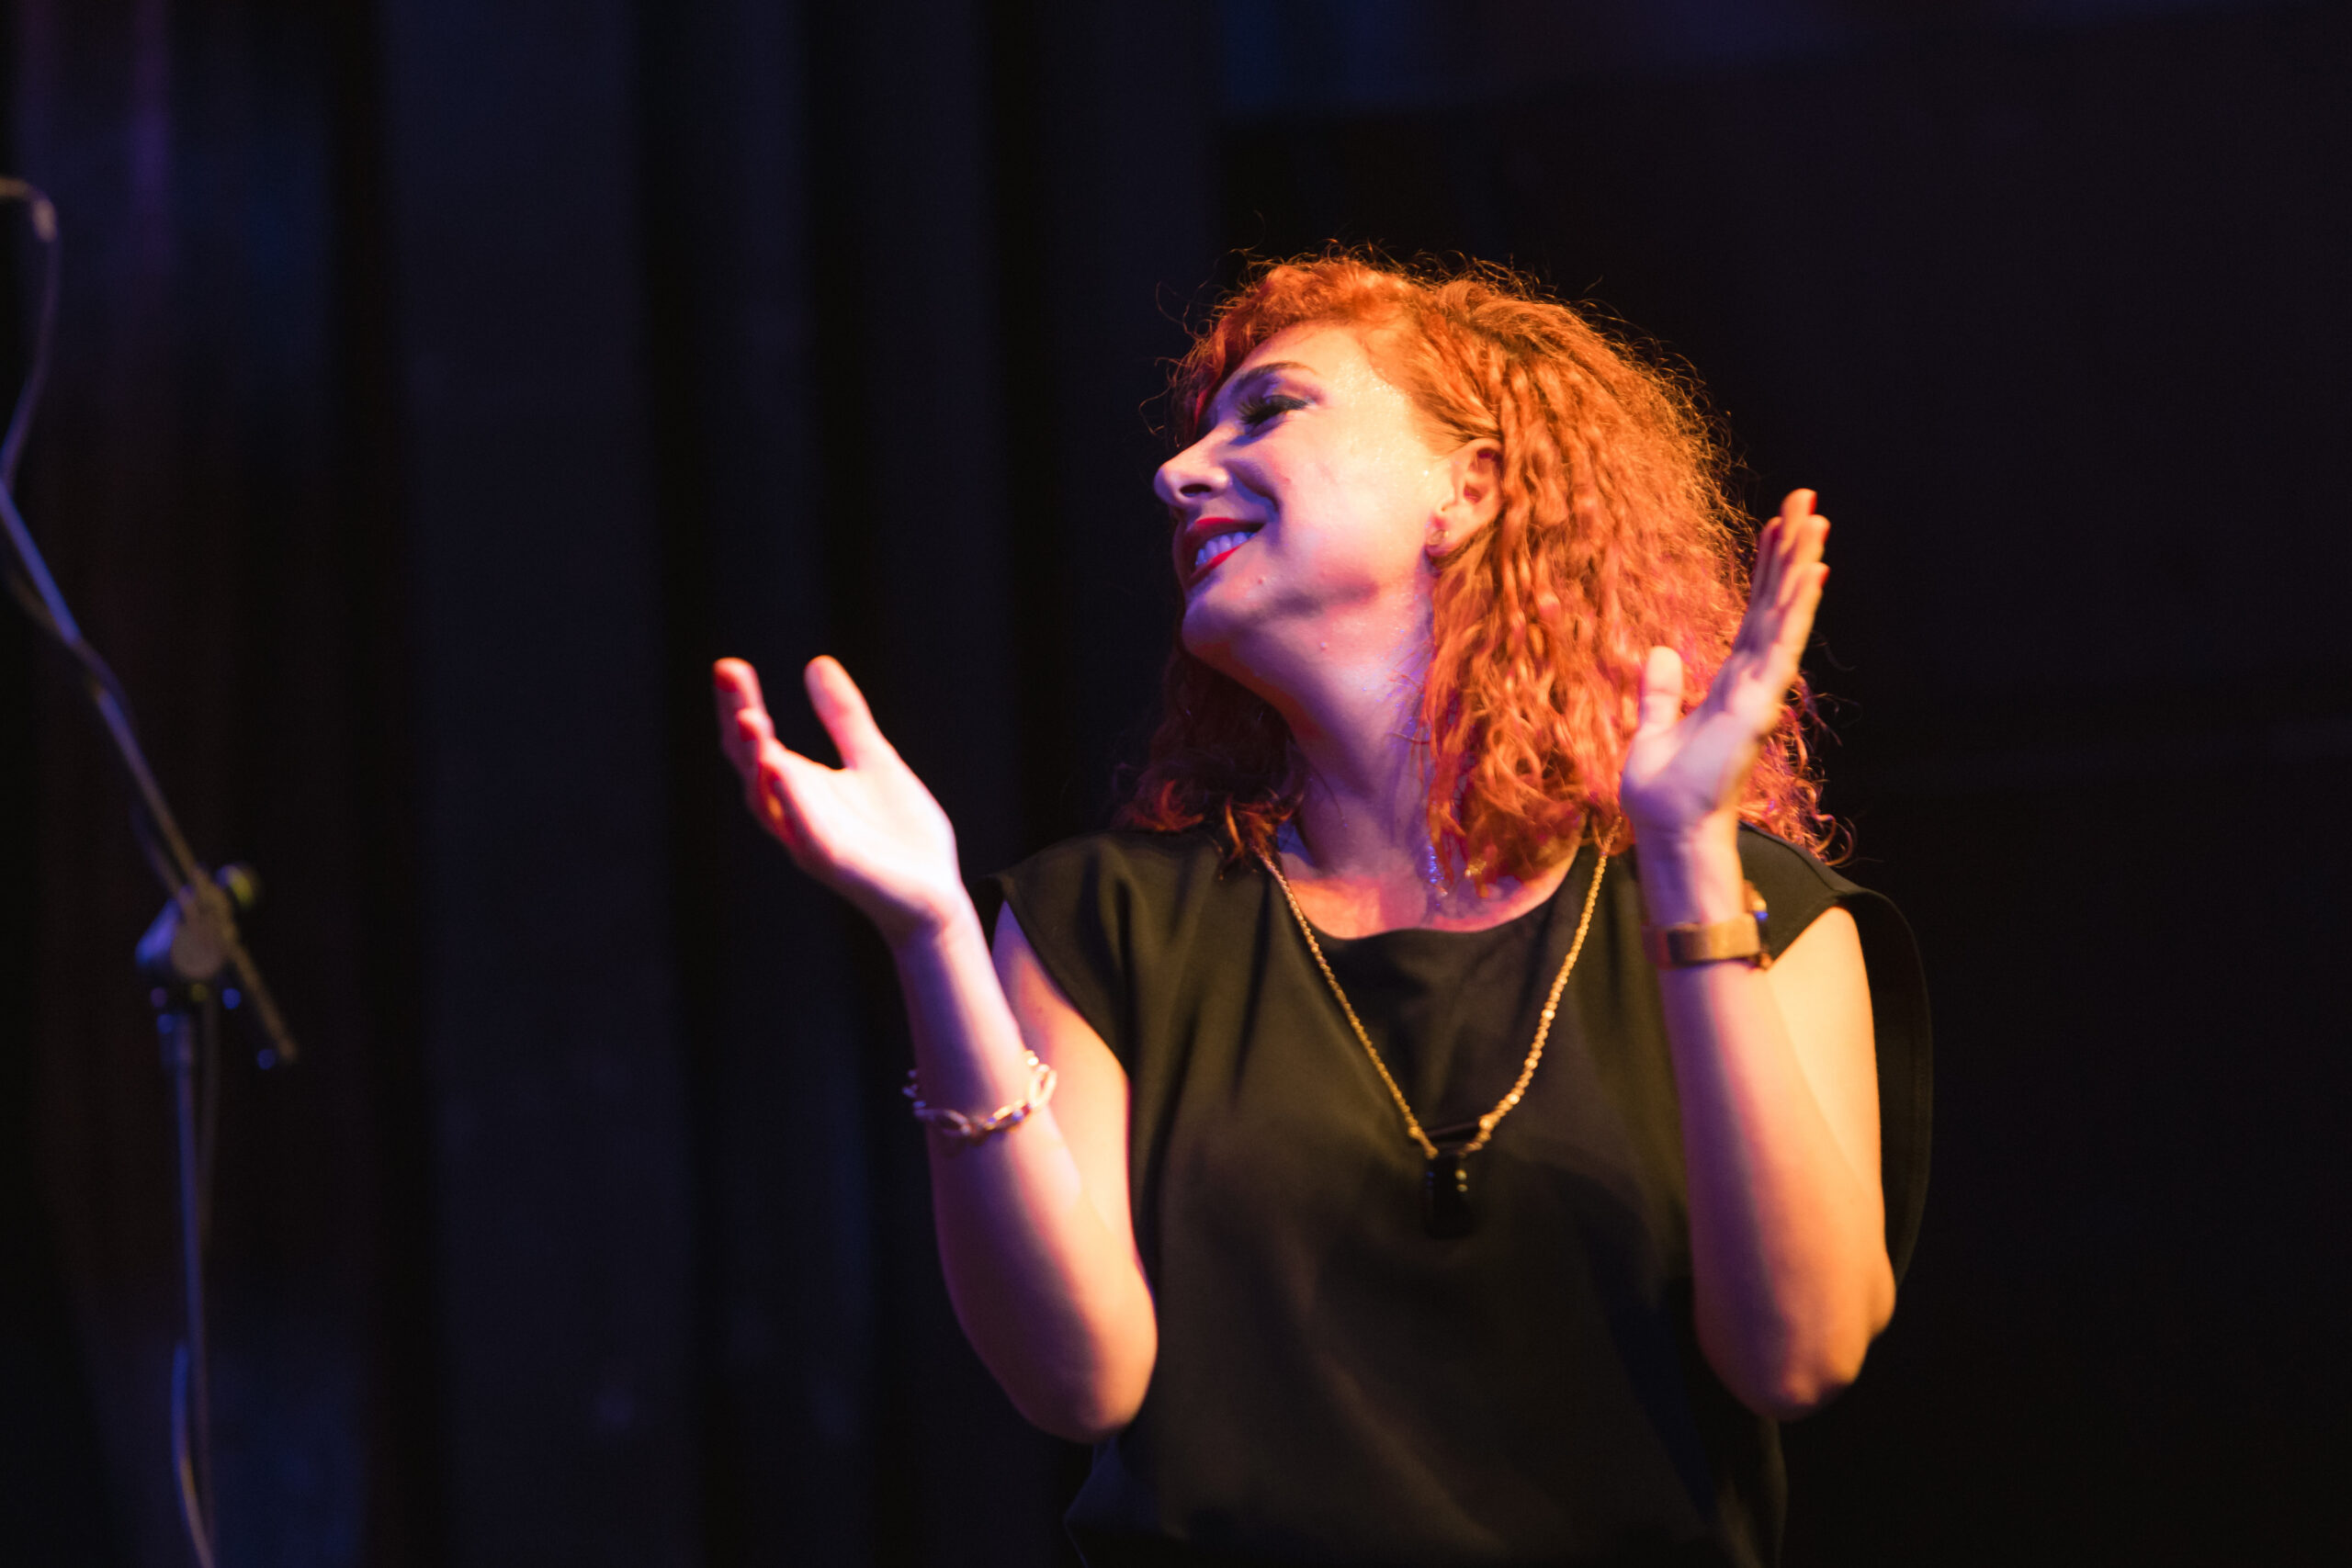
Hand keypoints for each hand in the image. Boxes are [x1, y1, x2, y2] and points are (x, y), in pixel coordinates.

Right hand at [714, 655, 965, 945]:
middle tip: (727, 674)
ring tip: (747, 718)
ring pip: (768, 801)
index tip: (728, 666)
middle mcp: (793, 813)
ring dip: (757, 760)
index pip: (757, 742)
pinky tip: (781, 772)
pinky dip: (791, 804)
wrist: (935, 894)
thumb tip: (817, 663)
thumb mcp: (873, 760)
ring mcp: (809, 840)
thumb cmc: (900, 835)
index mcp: (799, 787)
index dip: (739, 704)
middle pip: (751, 764)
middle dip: (738, 721)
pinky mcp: (835, 864)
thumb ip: (845, 718)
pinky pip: (805, 834)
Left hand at [1620, 489, 1828, 848]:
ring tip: (1816, 519)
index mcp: (1728, 684)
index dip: (1766, 571)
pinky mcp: (1758, 704)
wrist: (1667, 830)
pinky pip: (1779, 646)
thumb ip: (1658, 691)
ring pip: (1784, 616)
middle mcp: (1751, 682)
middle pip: (1774, 604)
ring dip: (1800, 567)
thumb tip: (1659, 651)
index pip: (1752, 615)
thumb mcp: (1651, 730)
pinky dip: (1795, 609)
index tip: (1777, 528)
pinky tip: (1811, 573)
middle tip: (1807, 501)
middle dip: (1790, 552)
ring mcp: (1759, 691)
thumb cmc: (1662, 795)